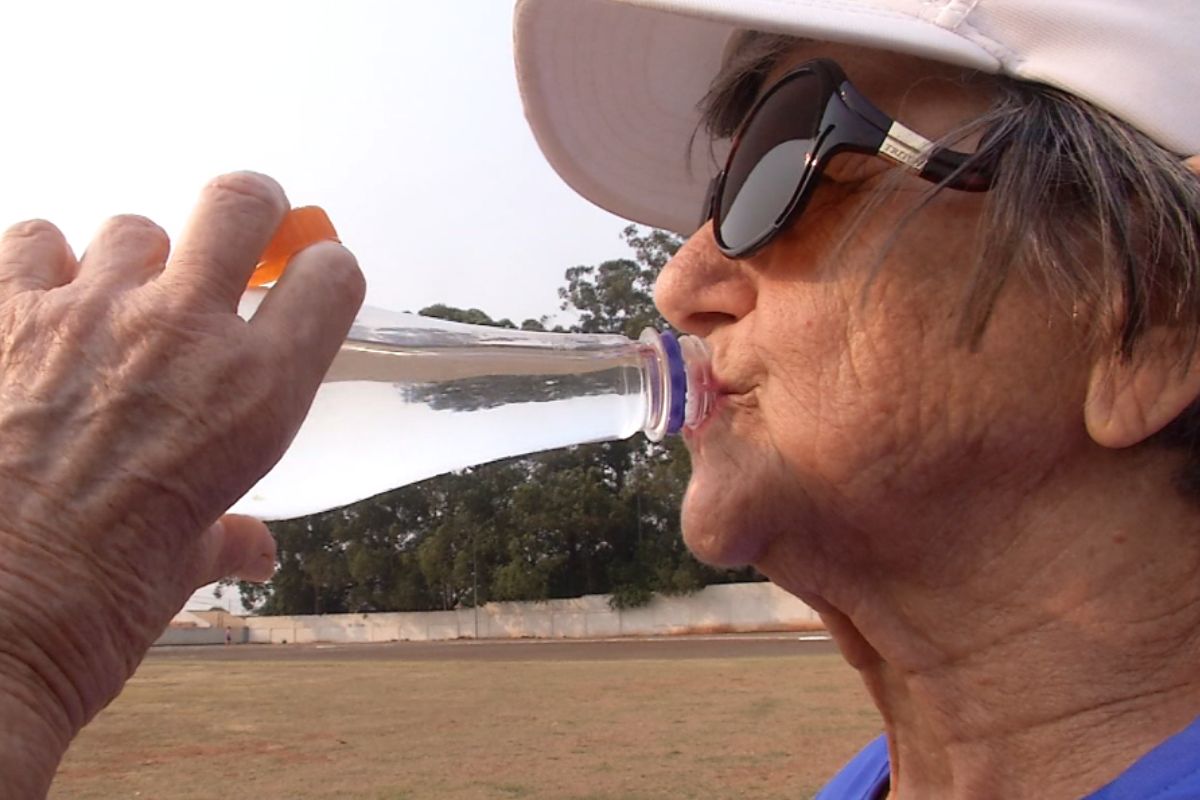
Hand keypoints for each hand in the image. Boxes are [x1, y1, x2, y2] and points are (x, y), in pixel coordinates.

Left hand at [0, 172, 363, 796]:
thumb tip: (251, 550)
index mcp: (258, 393)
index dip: (326, 274)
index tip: (311, 284)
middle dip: (249, 206)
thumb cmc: (99, 602)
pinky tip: (40, 311)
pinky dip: (42, 266)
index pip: (330, 281)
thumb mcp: (188, 567)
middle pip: (238, 203)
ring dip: (132, 263)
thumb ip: (226, 535)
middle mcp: (186, 332)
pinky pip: (34, 240)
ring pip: (131, 226)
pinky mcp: (6, 310)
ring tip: (112, 308)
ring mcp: (92, 311)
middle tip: (238, 233)